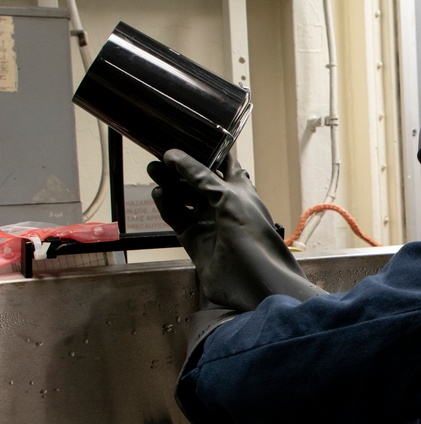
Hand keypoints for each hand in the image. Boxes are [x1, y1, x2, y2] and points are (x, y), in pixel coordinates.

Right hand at [148, 149, 324, 311]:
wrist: (253, 278)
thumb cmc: (252, 234)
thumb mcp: (228, 197)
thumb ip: (200, 176)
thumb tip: (174, 155)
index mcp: (240, 190)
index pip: (222, 163)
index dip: (205, 150)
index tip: (185, 136)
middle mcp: (224, 204)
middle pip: (197, 180)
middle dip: (180, 167)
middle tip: (160, 155)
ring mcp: (209, 223)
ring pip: (184, 198)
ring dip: (170, 185)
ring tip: (154, 170)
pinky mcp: (195, 241)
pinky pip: (177, 219)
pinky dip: (167, 206)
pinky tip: (158, 194)